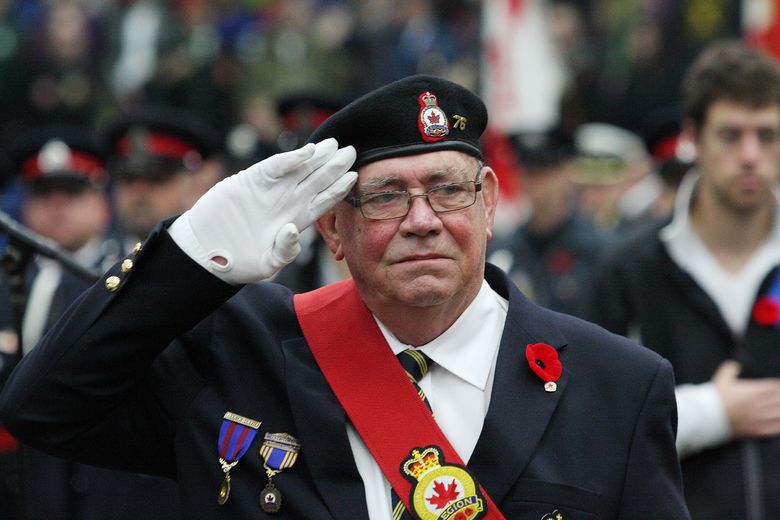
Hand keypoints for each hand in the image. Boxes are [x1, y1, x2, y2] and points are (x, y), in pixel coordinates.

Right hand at [177, 138, 356, 283]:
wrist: (207, 251)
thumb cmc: (239, 262)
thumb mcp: (266, 263)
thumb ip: (284, 251)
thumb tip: (294, 230)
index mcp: (296, 220)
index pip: (324, 201)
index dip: (339, 189)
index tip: (355, 176)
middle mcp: (287, 202)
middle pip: (317, 180)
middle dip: (334, 166)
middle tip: (351, 151)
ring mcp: (271, 190)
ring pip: (300, 169)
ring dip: (317, 157)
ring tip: (334, 145)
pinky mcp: (253, 181)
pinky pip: (276, 166)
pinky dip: (290, 159)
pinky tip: (307, 151)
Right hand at [712, 360, 779, 437]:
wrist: (709, 416)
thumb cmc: (715, 398)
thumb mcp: (722, 378)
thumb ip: (730, 369)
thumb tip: (735, 365)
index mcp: (754, 391)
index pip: (773, 387)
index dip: (778, 386)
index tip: (779, 385)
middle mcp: (760, 404)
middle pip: (779, 399)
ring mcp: (759, 418)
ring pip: (779, 413)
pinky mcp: (756, 430)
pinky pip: (774, 428)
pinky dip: (779, 424)